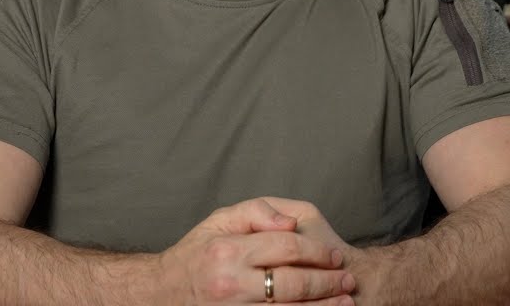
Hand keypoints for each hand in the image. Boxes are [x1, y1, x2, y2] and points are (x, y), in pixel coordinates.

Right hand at [159, 197, 356, 303]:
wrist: (162, 295)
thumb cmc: (196, 254)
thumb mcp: (218, 221)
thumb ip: (256, 212)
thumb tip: (290, 223)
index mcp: (227, 251)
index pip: (285, 246)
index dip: (317, 251)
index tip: (335, 256)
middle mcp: (230, 284)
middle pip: (293, 282)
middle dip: (327, 282)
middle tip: (347, 280)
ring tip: (345, 302)